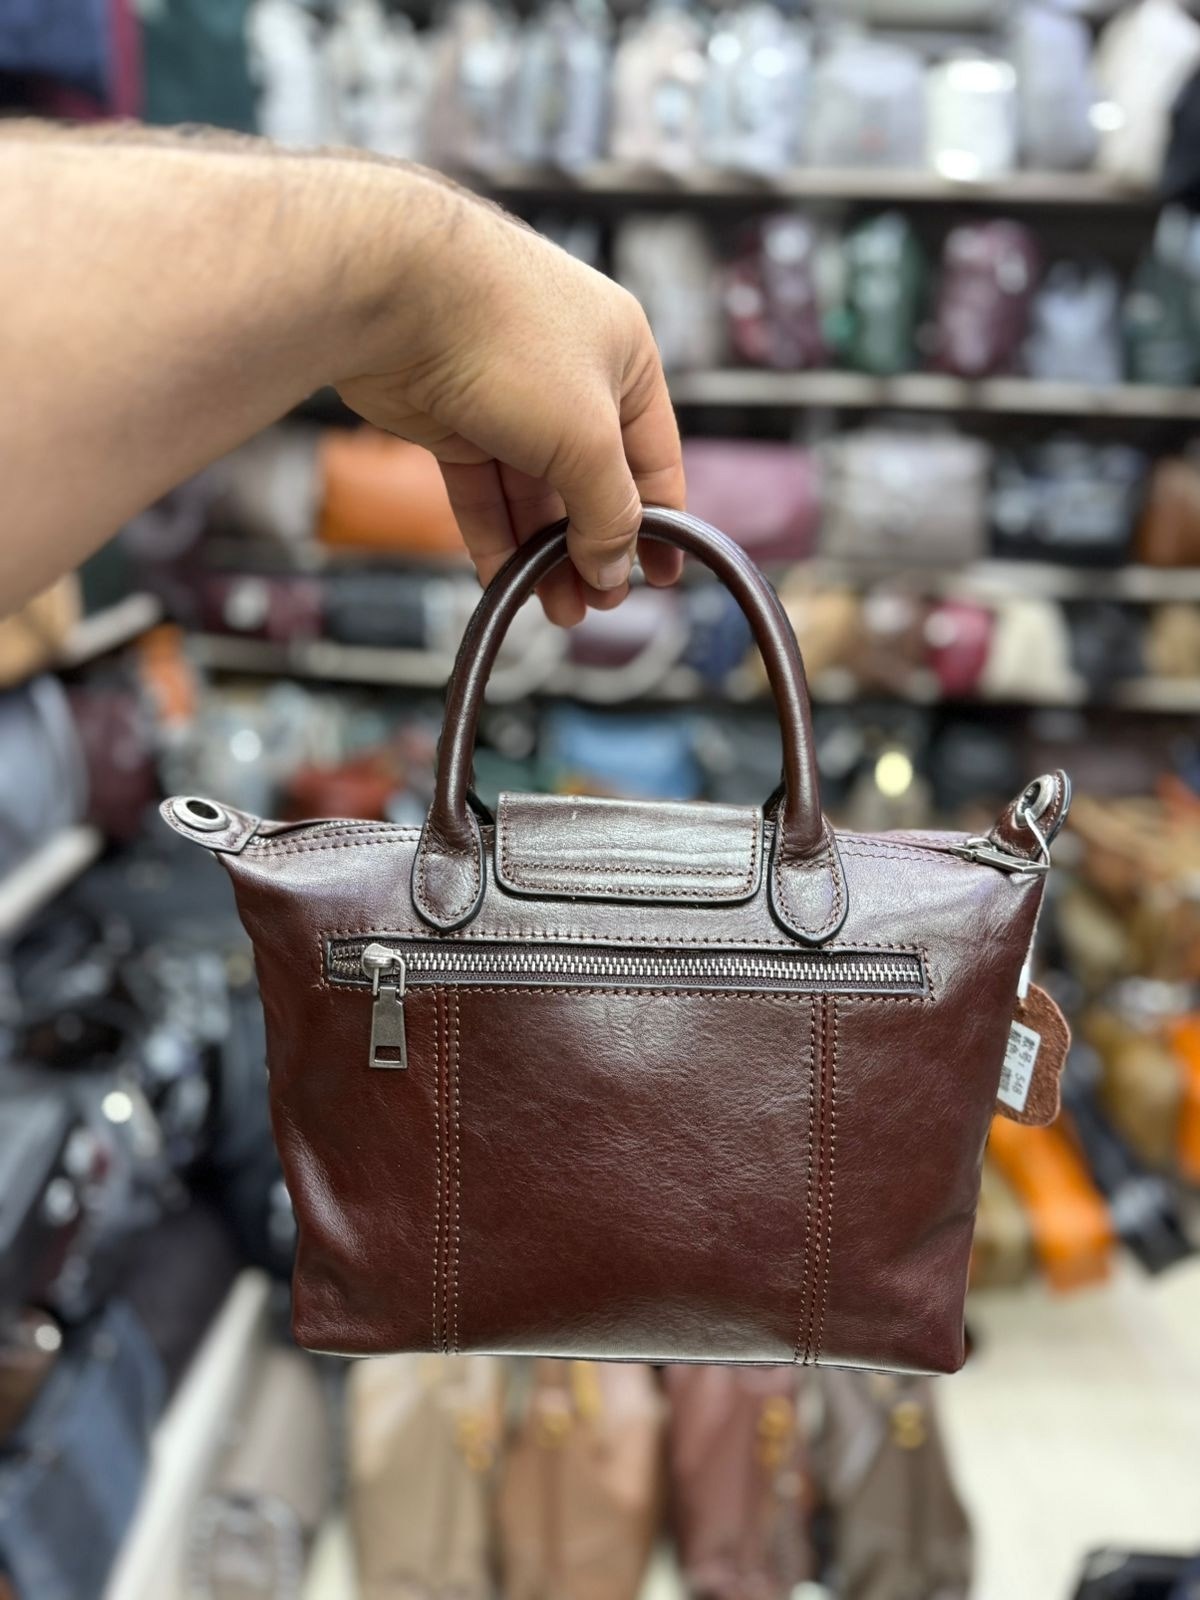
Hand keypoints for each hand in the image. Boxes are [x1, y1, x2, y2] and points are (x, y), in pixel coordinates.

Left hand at [335, 180, 684, 625]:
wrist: (393, 290)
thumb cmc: (506, 339)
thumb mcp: (585, 439)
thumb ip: (609, 512)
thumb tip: (615, 571)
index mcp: (624, 355)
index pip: (654, 457)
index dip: (660, 522)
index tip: (661, 578)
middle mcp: (570, 371)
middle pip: (590, 480)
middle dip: (592, 547)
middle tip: (594, 605)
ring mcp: (507, 392)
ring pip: (533, 489)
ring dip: (544, 552)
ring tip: (555, 608)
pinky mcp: (451, 414)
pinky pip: (483, 488)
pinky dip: (495, 534)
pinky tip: (503, 582)